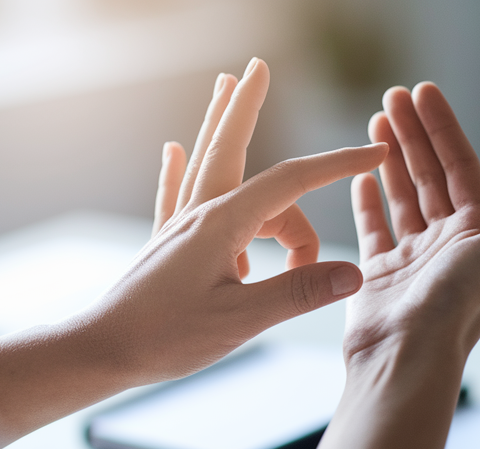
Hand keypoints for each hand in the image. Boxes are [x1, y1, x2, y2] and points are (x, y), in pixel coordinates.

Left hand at [0, 59, 385, 448]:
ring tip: (226, 85)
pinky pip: (176, 194)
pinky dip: (178, 169)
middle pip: (232, 144)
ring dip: (220, 123)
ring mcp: (179, 227)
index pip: (293, 181)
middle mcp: (200, 214)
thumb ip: (298, 293)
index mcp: (223, 223)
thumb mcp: (241, 320)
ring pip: (208, 163)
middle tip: (258, 65)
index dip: (338, 164)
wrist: (103, 351)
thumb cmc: (166, 338)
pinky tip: (172, 149)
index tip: (376, 155)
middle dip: (248, 103)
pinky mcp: (166, 246)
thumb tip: (354, 272)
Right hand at [285, 83, 479, 448]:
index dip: (443, 128)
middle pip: (430, 175)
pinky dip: (369, 199)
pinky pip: (374, 227)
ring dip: (390, 158)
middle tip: (392, 96)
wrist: (407, 353)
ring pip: (402, 195)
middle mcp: (448, 243)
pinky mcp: (380, 272)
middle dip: (413, 134)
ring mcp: (412, 257)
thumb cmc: (457, 305)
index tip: (423, 93)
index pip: (460, 167)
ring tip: (375, 122)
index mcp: (479, 234)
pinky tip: (362, 174)